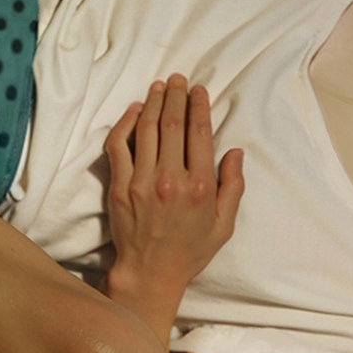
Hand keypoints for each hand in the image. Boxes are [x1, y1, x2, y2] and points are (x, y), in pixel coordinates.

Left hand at [104, 75, 243, 335]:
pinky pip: (118, 146)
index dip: (199, 106)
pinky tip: (134, 111)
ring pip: (146, 130)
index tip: (198, 90)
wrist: (150, 272)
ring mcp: (141, 181)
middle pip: (172, 124)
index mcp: (200, 187)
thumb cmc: (190, 251)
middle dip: (176, 96)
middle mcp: (171, 179)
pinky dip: (125, 124)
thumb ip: (233, 187)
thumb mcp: (224, 225)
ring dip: (153, 103)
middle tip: (178, 79)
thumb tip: (234, 151)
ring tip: (159, 87)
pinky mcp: (118, 186)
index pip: (200, 134)